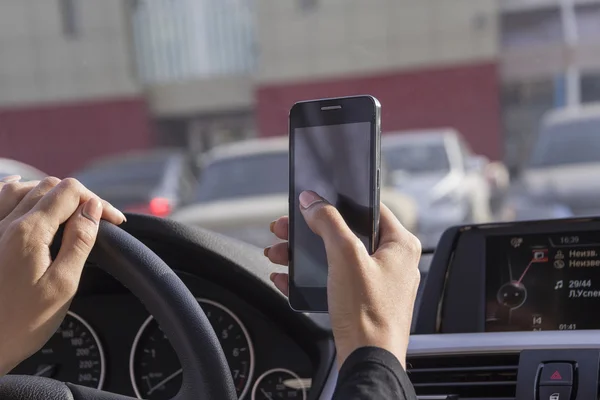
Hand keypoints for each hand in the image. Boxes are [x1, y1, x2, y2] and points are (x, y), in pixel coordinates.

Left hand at [0, 176, 125, 374]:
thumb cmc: (19, 324)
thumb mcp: (62, 285)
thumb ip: (79, 242)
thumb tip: (93, 209)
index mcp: (29, 231)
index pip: (71, 192)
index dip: (98, 202)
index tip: (114, 222)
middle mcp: (5, 222)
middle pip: (49, 187)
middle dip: (79, 197)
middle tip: (97, 220)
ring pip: (22, 187)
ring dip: (50, 192)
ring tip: (69, 209)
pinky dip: (15, 189)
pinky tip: (20, 188)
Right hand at [264, 191, 420, 367]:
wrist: (367, 361)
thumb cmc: (368, 313)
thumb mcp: (345, 257)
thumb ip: (328, 222)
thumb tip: (313, 201)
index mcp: (400, 245)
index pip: (370, 208)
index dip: (339, 201)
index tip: (315, 200)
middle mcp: (392, 261)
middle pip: (345, 233)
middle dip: (309, 232)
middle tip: (286, 229)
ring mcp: (378, 282)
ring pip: (335, 256)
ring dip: (303, 253)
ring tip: (278, 253)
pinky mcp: (363, 299)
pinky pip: (333, 278)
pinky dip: (310, 275)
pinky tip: (286, 276)